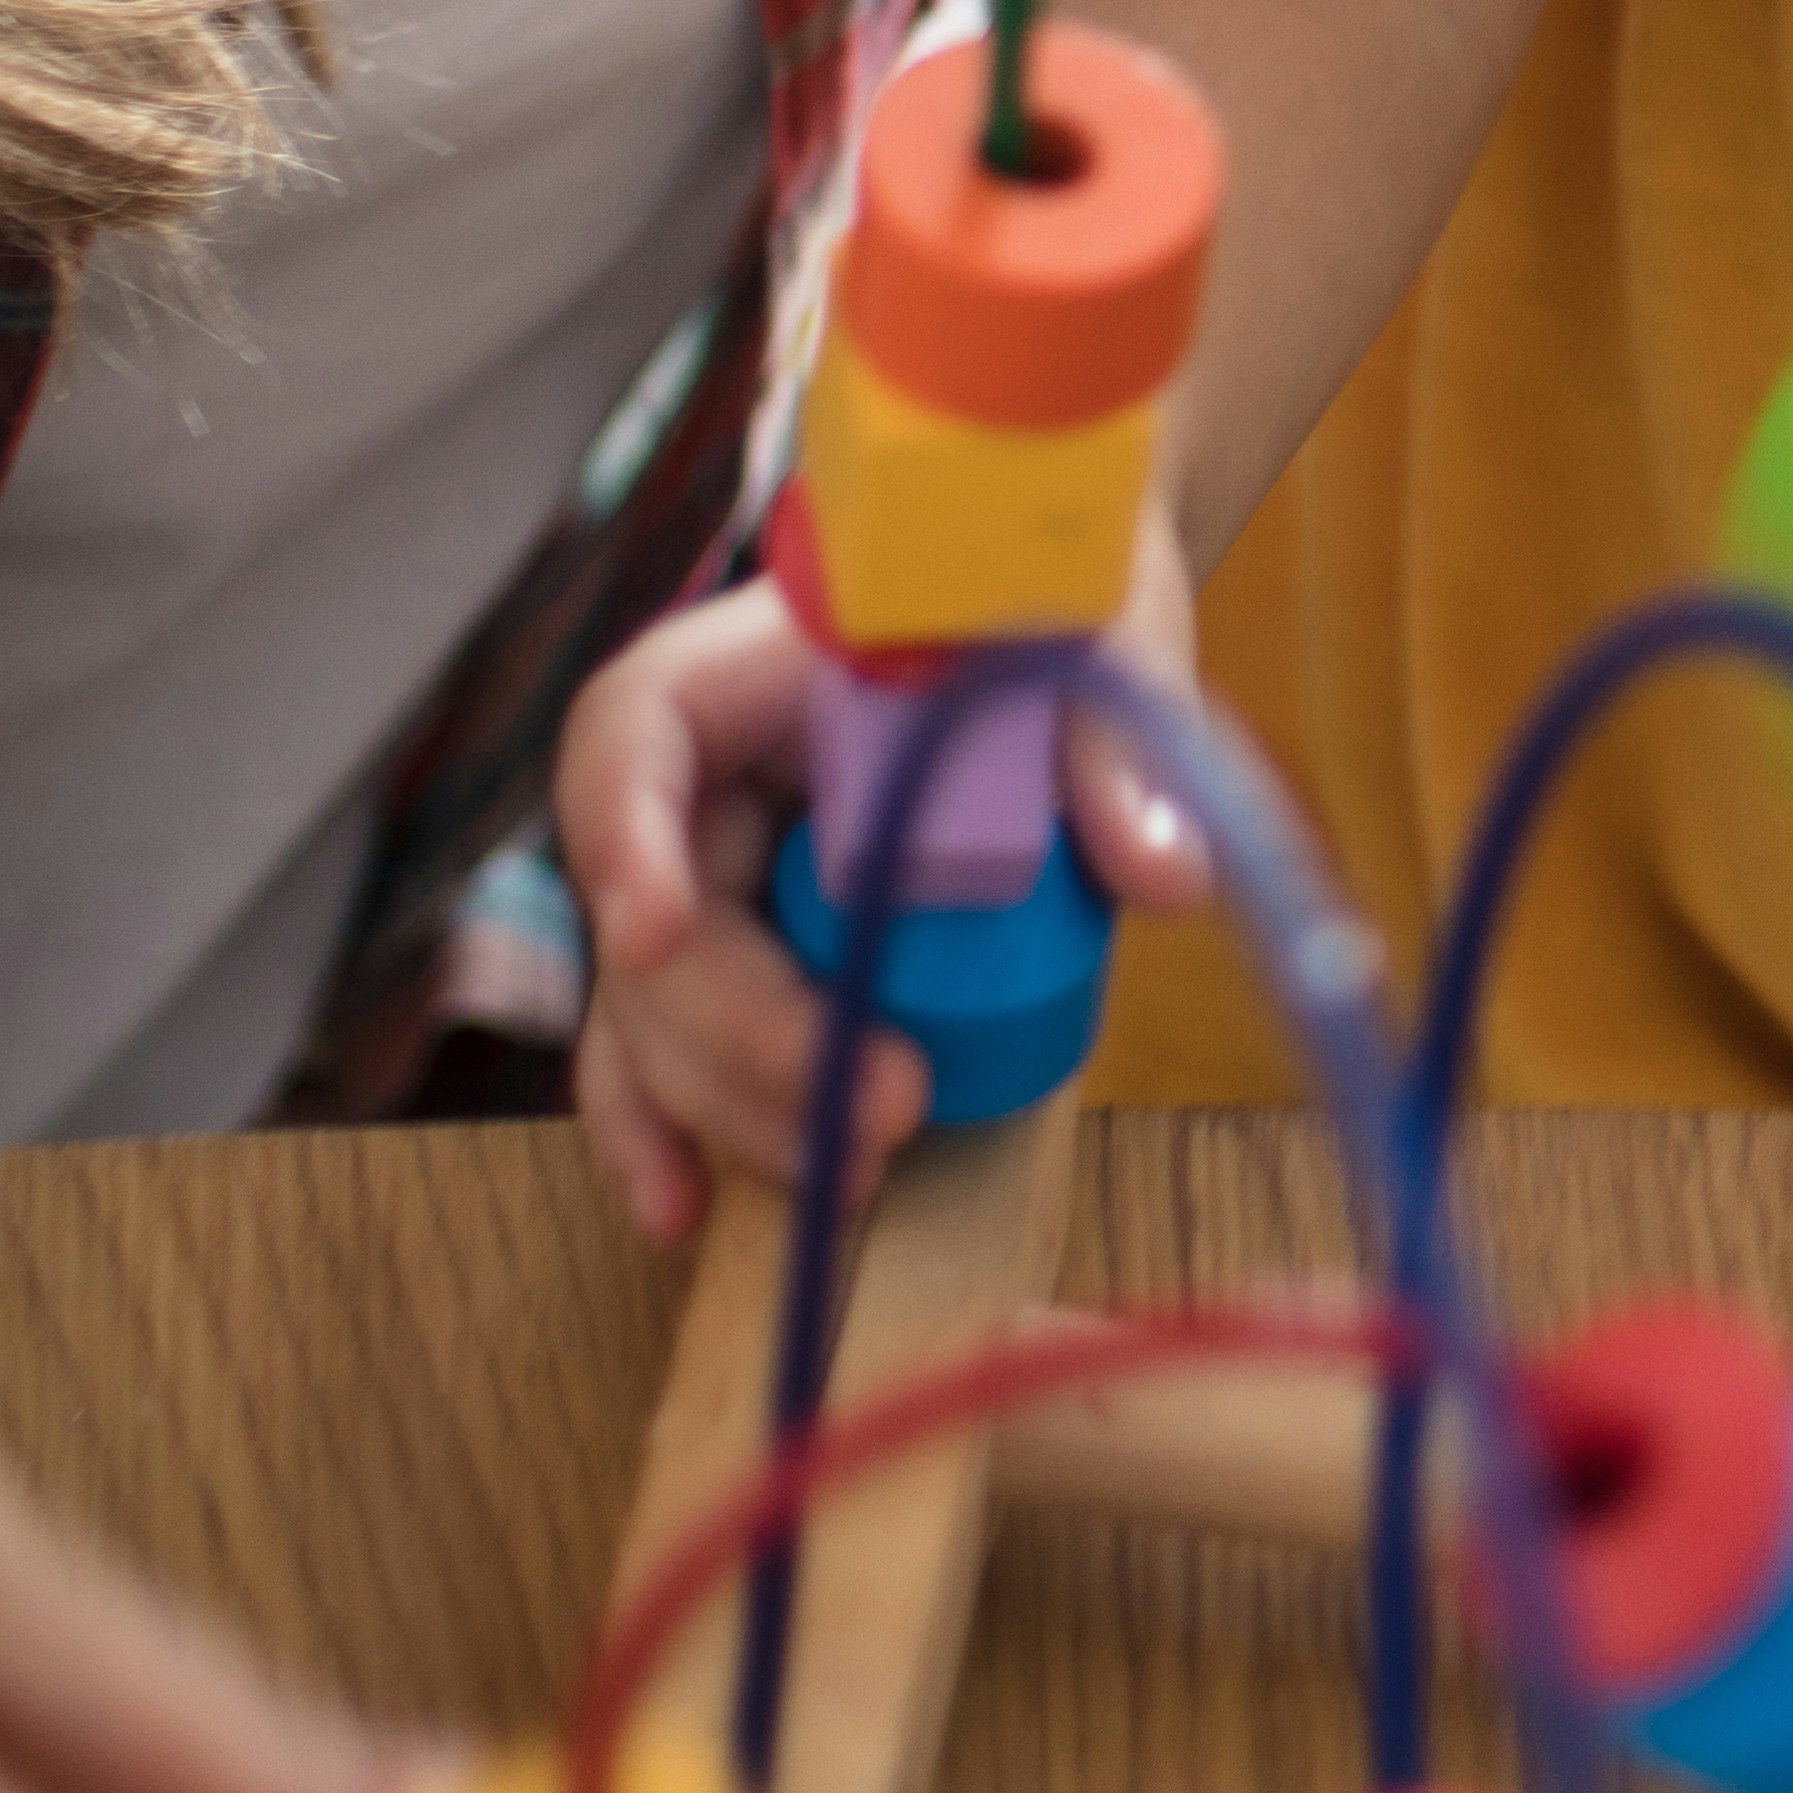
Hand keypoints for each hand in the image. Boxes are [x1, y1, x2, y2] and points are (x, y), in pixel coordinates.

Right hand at [558, 485, 1205, 1245]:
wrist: (1050, 589)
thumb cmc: (1048, 581)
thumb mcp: (1097, 626)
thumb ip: (1117, 738)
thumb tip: (1166, 876)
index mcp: (752, 663)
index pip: (634, 730)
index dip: (626, 833)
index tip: (660, 931)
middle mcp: (703, 776)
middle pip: (658, 915)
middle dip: (746, 1032)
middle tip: (885, 1108)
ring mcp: (718, 870)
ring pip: (659, 1007)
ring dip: (731, 1105)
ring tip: (852, 1176)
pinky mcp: (756, 947)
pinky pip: (682, 1044)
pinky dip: (684, 1125)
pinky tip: (689, 1211)